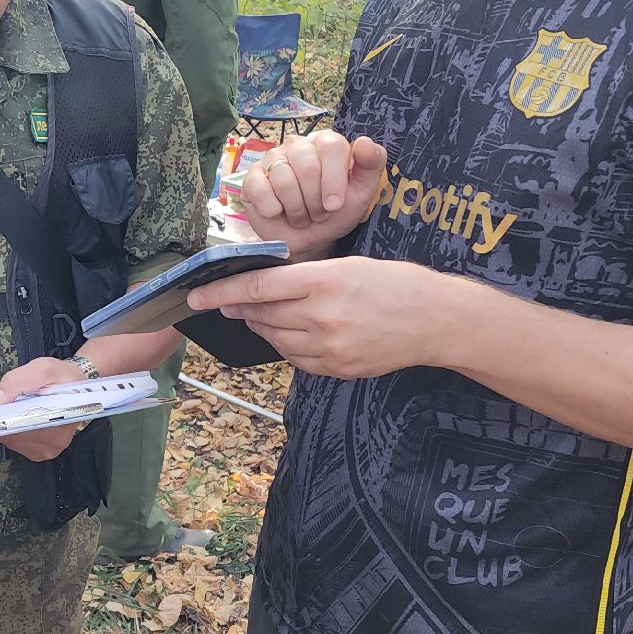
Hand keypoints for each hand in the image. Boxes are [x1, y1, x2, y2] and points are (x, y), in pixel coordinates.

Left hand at [0, 357, 86, 461]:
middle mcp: (56, 440)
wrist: (77, 385)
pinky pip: (17, 445)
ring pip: (13, 441)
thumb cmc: (63, 378)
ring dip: (10, 425)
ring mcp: (50, 449)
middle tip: (14, 403)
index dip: (5, 416)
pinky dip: (14, 431)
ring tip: (21, 409)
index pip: (22, 426)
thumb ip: (18, 380)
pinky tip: (22, 418)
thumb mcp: (43, 368)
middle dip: (7, 418)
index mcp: (60, 420)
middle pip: (15, 436)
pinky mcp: (43, 452)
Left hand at [186, 257, 468, 378]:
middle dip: (240, 308)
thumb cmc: (395, 283)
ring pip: (275, 339)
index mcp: (323, 281)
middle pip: (261, 314)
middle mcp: (321, 316)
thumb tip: (264, 284)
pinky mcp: (337, 368)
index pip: (257, 287)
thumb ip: (305, 275)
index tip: (196, 297)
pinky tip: (292, 334)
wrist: (436, 320)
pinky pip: (296, 359)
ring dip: (262, 326)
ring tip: (262, 315)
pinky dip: (286, 345)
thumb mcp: (348, 265)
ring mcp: (328, 347)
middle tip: (227, 302)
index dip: (221, 292)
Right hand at [241, 131, 387, 258]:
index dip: (333, 179)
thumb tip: (364, 142)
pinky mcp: (251, 177)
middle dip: (315, 199)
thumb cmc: (335, 214)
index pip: (331, 146)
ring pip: (283, 180)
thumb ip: (371, 165)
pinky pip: (261, 190)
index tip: (335, 205)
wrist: (307, 240)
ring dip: (296, 208)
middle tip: (318, 213)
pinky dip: (273, 209)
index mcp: (325, 142)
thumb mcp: (361, 193)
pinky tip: (279, 212)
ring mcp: (272, 159)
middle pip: (306, 165)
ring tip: (301, 215)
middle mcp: (298, 145)